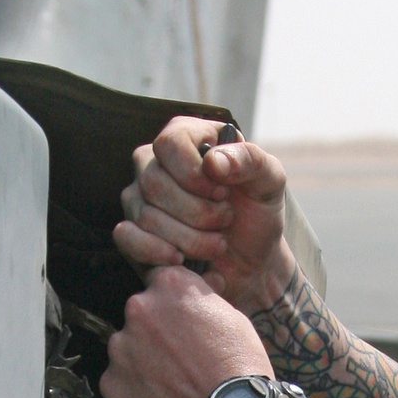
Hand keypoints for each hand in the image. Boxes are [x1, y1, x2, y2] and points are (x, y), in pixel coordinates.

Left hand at [100, 266, 273, 397]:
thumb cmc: (239, 370)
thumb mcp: (234, 319)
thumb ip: (204, 301)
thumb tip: (200, 288)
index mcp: (171, 287)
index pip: (160, 280)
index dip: (174, 302)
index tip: (182, 318)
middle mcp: (139, 310)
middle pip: (141, 315)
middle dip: (157, 331)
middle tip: (181, 357)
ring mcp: (121, 348)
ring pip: (128, 349)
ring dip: (144, 360)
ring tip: (172, 384)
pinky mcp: (112, 384)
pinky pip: (120, 381)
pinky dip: (135, 389)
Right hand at [114, 117, 295, 313]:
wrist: (253, 260)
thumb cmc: (258, 212)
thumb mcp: (270, 182)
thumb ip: (250, 161)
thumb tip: (212, 162)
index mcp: (186, 137)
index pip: (169, 144)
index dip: (195, 175)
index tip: (224, 193)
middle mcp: (153, 162)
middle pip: (154, 183)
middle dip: (199, 213)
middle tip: (226, 221)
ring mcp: (138, 198)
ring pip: (145, 215)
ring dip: (189, 239)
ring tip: (218, 243)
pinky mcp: (132, 232)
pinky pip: (126, 238)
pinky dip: (157, 253)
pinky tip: (183, 260)